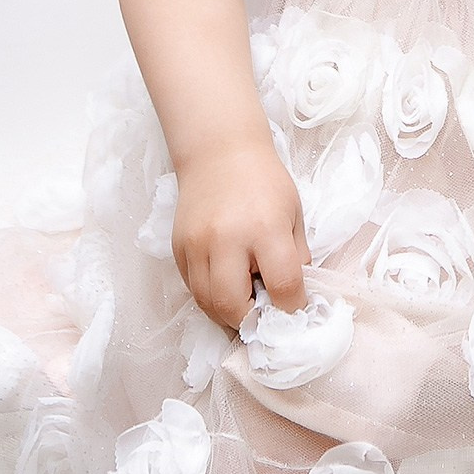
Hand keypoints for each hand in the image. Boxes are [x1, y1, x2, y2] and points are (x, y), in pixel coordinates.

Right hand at [171, 143, 309, 329]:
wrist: (219, 152)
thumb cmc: (264, 181)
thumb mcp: (294, 214)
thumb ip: (296, 256)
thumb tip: (294, 295)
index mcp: (265, 229)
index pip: (282, 285)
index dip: (292, 307)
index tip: (295, 310)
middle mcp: (226, 240)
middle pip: (233, 306)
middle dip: (251, 321)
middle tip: (263, 316)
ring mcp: (197, 246)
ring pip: (206, 303)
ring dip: (227, 315)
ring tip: (245, 306)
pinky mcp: (178, 248)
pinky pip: (191, 288)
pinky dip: (209, 297)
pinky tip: (225, 288)